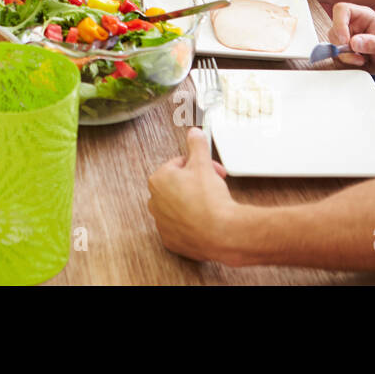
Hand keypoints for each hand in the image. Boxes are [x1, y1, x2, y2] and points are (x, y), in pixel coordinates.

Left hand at [146, 127, 235, 262]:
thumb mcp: (203, 164)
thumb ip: (196, 145)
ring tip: (211, 205)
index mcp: (158, 180)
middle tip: (215, 184)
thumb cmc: (208, 199)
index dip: (199, 165)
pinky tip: (205, 221)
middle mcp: (154, 201)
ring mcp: (161, 223)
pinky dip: (191, 223)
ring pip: (179, 206)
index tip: (211, 169)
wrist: (220, 233)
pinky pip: (180, 227)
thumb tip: (194, 133)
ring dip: (193, 202)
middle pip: (178, 185)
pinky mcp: (171, 240)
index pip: (179, 165)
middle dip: (196, 182)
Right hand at [328, 2, 374, 75]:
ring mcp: (345, 36)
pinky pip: (335, 55)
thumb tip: (354, 42)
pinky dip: (345, 62)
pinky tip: (358, 62)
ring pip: (333, 45)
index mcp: (363, 16)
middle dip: (343, 47)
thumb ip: (373, 43)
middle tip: (358, 57)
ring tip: (362, 60)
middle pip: (334, 30)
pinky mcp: (342, 49)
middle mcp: (351, 24)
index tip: (346, 41)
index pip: (342, 10)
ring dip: (345, 56)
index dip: (339, 23)